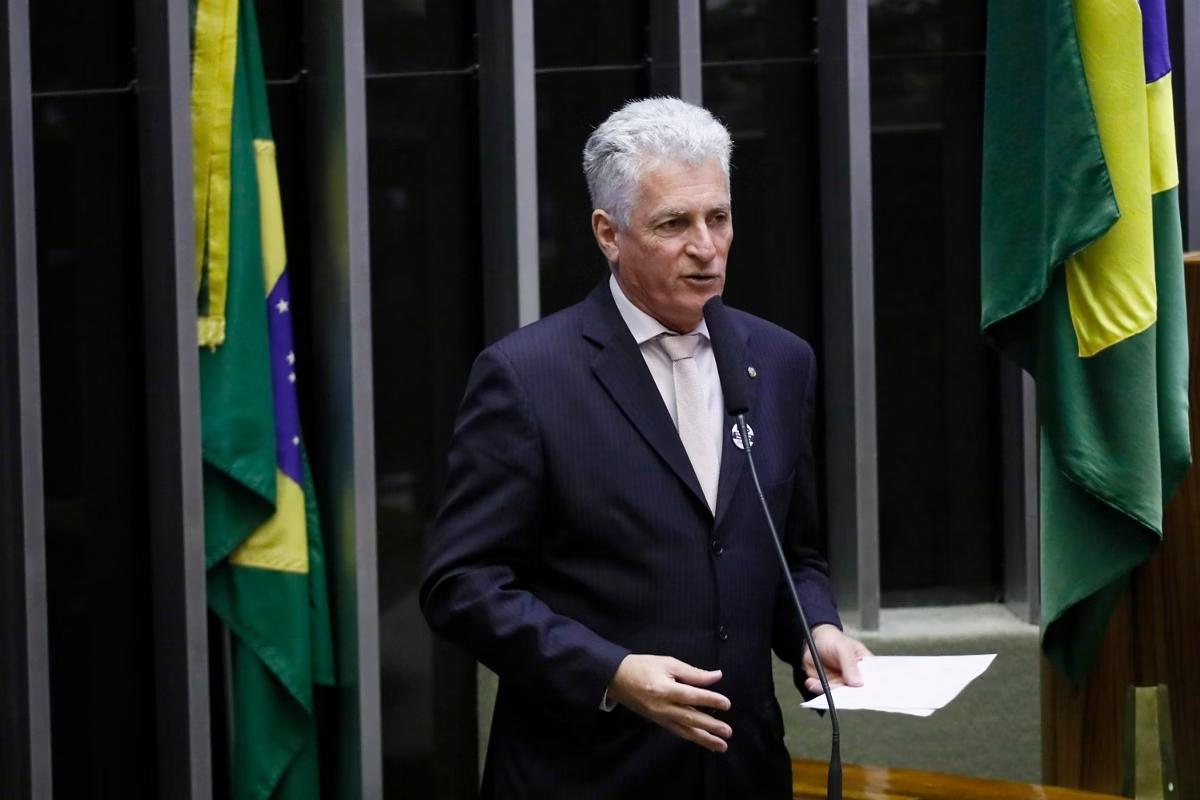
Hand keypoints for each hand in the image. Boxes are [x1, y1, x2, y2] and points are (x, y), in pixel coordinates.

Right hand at [606, 654, 732, 752]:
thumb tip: (716, 676)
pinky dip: (691, 737)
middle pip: (690, 719)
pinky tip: (703, 741)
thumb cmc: (643, 666)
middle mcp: (663, 707)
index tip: (727, 704)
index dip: (710, 700)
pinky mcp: (657, 722)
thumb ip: (692, 672)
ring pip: (685, 731)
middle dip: (710, 727)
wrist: (616, 679)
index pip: (691, 696)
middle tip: (728, 732)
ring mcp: (660, 717)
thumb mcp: (667, 663)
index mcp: (665, 689)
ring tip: (721, 746)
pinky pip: (677, 731)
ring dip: (704, 739)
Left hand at [801, 624, 871, 694]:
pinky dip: (817, 688)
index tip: (860, 693)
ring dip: (826, 690)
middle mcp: (855, 679)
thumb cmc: (834, 640)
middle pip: (855, 693)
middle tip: (834, 689)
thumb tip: (857, 683)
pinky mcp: (828, 685)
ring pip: (838, 694)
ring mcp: (841, 683)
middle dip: (845, 695)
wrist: (815, 639)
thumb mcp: (844, 648)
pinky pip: (824, 691)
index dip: (869, 690)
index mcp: (865, 668)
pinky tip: (811, 682)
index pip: (872, 682)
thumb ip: (850, 664)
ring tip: (816, 683)